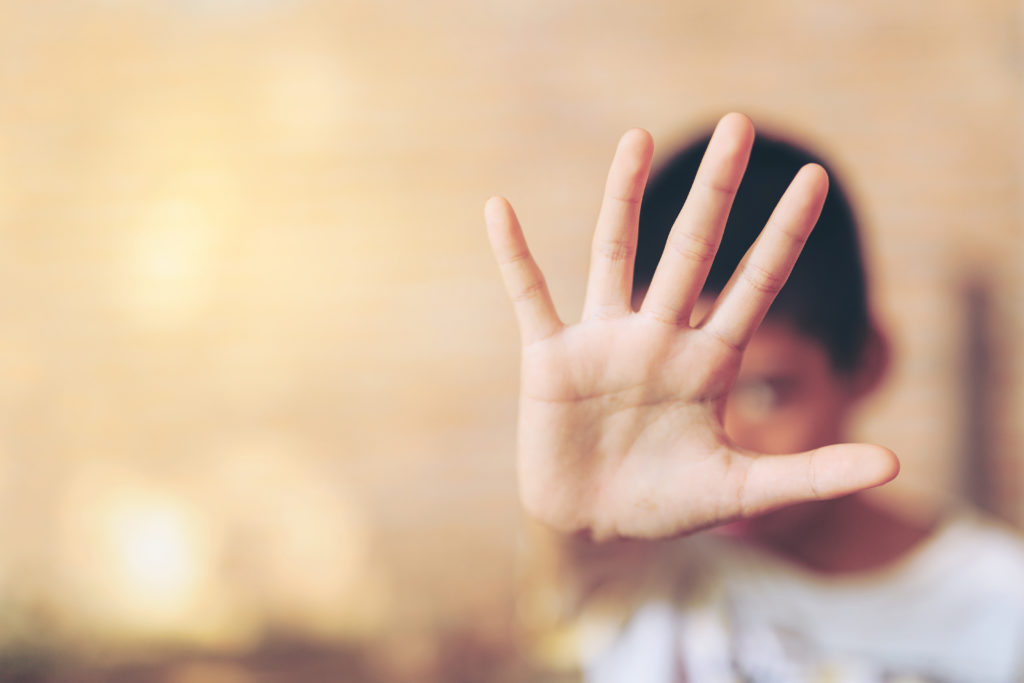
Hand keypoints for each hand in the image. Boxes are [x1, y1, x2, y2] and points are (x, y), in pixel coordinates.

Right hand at [486, 113, 898, 540]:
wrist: (596, 527)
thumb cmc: (669, 504)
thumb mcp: (743, 489)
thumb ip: (813, 473)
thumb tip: (894, 463)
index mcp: (708, 362)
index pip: (755, 285)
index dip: (783, 234)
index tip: (814, 177)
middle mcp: (659, 338)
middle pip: (692, 250)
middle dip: (717, 192)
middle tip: (740, 125)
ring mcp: (604, 343)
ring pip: (615, 255)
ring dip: (622, 198)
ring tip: (636, 139)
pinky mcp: (551, 360)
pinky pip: (530, 296)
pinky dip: (514, 256)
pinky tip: (498, 208)